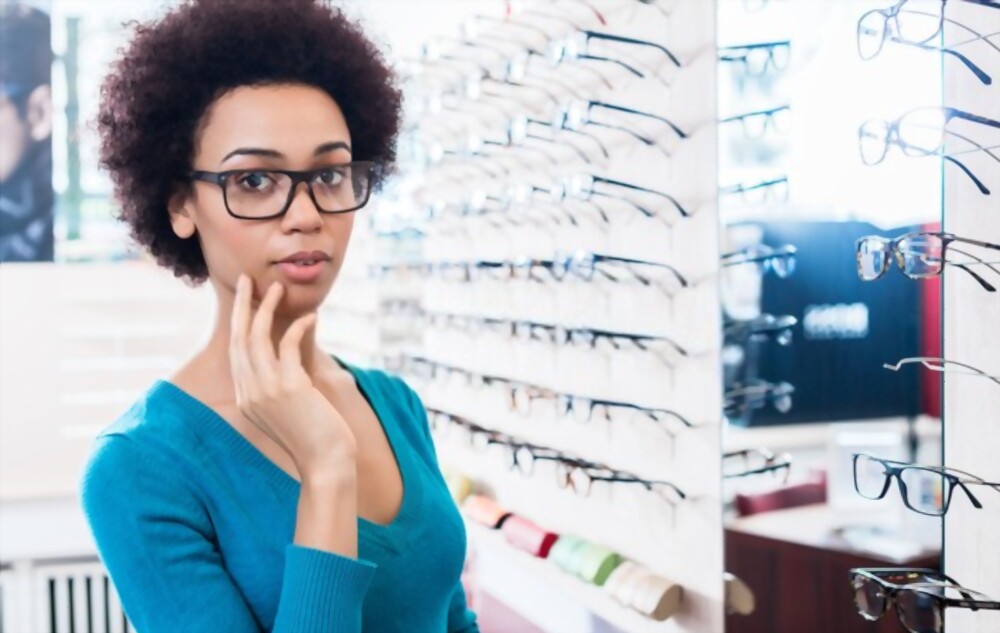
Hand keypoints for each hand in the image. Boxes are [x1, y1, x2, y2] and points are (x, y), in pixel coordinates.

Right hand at [229, 274, 356, 477]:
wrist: (325, 463)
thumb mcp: (287, 412)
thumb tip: (286, 364)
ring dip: (266, 307)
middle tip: (246, 279)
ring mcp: (265, 389)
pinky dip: (298, 327)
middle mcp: (249, 392)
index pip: (236, 353)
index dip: (240, 324)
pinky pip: (287, 344)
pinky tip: (311, 318)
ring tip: (277, 288)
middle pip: (238, 339)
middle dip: (241, 305)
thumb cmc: (314, 438)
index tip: (245, 301)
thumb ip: (278, 389)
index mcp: (245, 399)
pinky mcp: (288, 386)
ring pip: (256, 337)